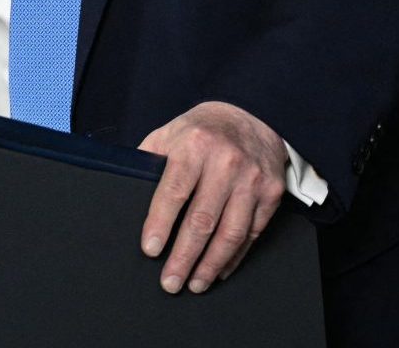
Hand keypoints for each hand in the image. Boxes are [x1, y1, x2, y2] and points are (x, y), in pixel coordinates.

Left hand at [138, 101, 287, 293]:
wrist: (253, 114)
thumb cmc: (202, 131)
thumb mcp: (169, 133)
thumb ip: (148, 161)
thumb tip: (126, 195)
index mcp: (195, 145)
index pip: (174, 191)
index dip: (160, 224)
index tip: (151, 250)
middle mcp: (226, 162)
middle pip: (202, 220)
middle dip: (184, 257)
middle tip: (170, 282)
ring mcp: (252, 179)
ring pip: (230, 233)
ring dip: (210, 264)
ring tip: (194, 284)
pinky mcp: (272, 192)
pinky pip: (252, 233)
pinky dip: (234, 257)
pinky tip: (219, 270)